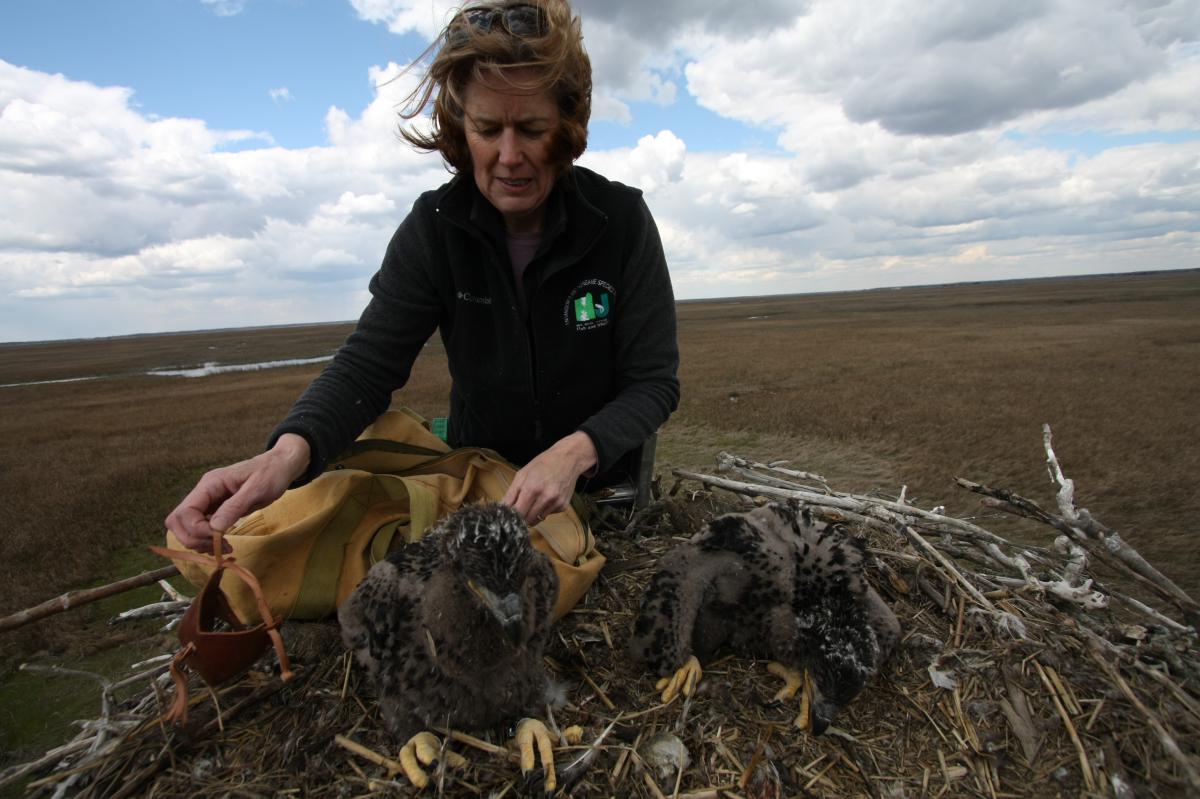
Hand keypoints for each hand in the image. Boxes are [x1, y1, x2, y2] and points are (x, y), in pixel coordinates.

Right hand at [164, 433, 310, 551]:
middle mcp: (204, 493)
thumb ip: (235, 507)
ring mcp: (208, 502)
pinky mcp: (215, 510)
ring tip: (224, 546)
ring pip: (186, 527)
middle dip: (194, 538)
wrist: (280, 466)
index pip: (185, 511)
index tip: (216, 537)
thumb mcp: (257, 489)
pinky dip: (207, 540)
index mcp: (210, 484)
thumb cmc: (271, 474)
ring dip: (200, 542)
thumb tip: (214, 528)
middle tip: (219, 546)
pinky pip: (199, 529)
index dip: (195, 529)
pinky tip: (224, 544)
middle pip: (178, 521)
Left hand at [503, 431, 596, 524]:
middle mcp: (546, 497)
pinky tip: (546, 497)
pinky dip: (543, 510)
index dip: (511, 515)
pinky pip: (547, 515)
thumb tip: (502, 508)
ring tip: (534, 499)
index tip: (509, 512)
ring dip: (532, 514)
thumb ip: (511, 494)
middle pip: (527, 520)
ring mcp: (556, 503)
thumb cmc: (543, 464)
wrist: (568, 459)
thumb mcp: (522, 474)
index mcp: (532, 488)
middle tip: (521, 506)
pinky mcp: (563, 506)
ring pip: (537, 520)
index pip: (518, 513)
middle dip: (521, 516)